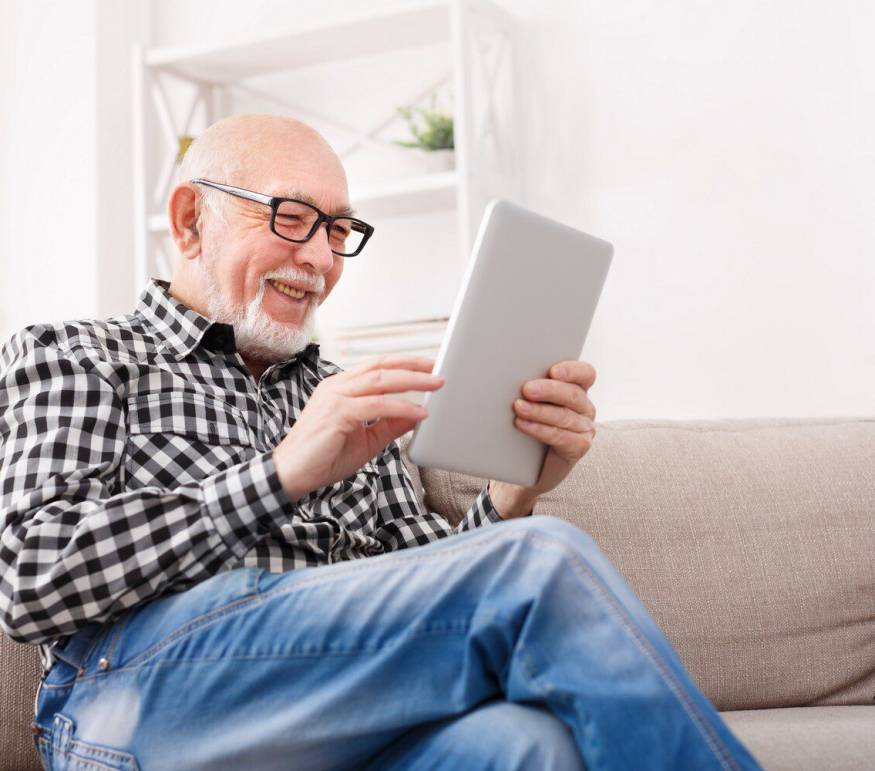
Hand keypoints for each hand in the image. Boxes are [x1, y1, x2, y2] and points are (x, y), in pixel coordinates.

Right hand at [273, 355, 442, 501]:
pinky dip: (401, 407)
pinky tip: (419, 412)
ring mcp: (335, 397)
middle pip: (381, 366)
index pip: (377, 367)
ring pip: (380, 380)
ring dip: (412, 381)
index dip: (405, 364)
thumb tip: (418, 413)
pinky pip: (376, 406)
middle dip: (413, 365)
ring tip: (436, 384)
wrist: (292, 475)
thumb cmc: (323, 457)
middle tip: (439, 368)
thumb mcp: (367, 440)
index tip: (429, 366)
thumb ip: (390, 425)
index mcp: (341, 387)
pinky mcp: (336, 413)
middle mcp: (337, 386)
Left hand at [491, 360, 596, 515]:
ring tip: (519, 407)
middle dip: (549, 390)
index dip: (572, 370)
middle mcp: (584, 407)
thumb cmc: (525, 425)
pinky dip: (541, 430)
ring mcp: (584, 428)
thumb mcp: (528, 401)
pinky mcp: (579, 446)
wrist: (524, 466)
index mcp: (577, 388)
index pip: (585, 373)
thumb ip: (528, 386)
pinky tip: (523, 424)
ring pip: (564, 416)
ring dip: (540, 411)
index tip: (552, 371)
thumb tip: (505, 372)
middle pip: (573, 394)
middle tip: (527, 389)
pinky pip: (561, 437)